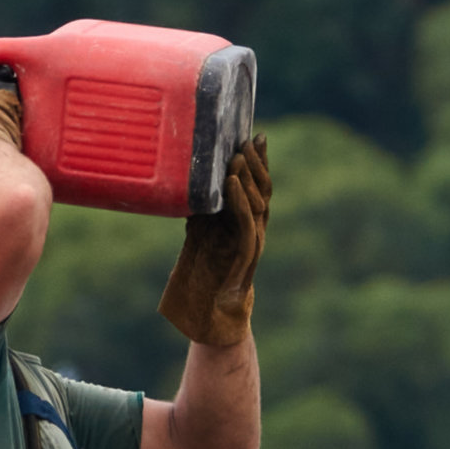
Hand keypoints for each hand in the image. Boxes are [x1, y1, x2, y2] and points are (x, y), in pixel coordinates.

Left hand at [158, 134, 270, 346]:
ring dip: (248, 177)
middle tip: (251, 139)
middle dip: (258, 162)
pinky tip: (230, 182)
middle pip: (263, 189)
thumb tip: (187, 182)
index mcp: (246, 221)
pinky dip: (239, 200)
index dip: (260, 161)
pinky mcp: (244, 255)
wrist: (209, 313)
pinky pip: (246, 222)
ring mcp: (253, 242)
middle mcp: (255, 229)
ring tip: (238, 154)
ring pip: (258, 203)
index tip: (256, 135)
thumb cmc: (204, 273)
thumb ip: (201, 209)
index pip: (258, 185)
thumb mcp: (200, 232)